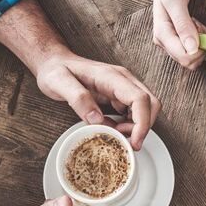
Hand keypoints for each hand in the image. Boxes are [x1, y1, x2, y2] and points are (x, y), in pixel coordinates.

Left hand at [36, 52, 160, 149]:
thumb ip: (78, 99)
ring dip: (136, 127)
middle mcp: (123, 80)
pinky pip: (134, 112)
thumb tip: (98, 120)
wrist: (54, 63)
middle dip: (143, 127)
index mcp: (111, 77)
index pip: (140, 99)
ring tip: (115, 135)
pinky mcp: (120, 95)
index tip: (134, 142)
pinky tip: (113, 129)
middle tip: (124, 141)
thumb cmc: (56, 71)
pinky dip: (129, 125)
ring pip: (146, 109)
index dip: (142, 123)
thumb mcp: (59, 83)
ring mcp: (123, 87)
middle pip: (151, 104)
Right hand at [153, 0, 205, 68]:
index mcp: (162, 35)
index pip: (184, 57)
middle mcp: (164, 42)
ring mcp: (169, 43)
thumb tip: (192, 49)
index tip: (200, 30)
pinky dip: (198, 39)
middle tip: (197, 25)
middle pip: (188, 60)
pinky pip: (191, 50)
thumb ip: (183, 25)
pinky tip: (194, 26)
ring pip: (191, 56)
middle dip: (199, 45)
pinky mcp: (176, 41)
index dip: (199, 49)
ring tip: (195, 23)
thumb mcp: (175, 3)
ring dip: (200, 42)